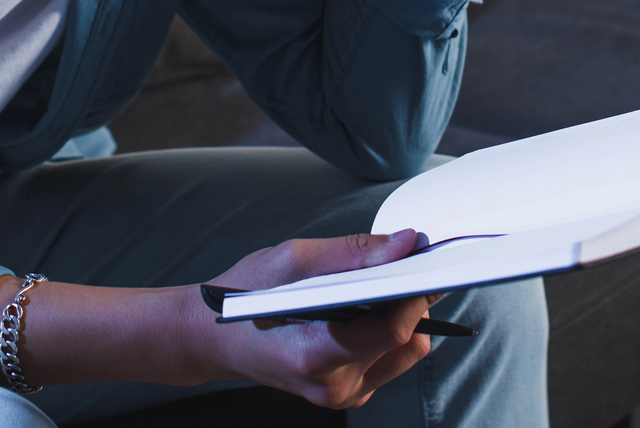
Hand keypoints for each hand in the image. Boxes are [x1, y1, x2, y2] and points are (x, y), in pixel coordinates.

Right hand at [192, 230, 436, 409]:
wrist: (213, 338)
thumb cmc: (244, 295)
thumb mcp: (291, 259)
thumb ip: (353, 253)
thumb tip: (404, 244)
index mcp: (317, 353)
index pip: (394, 329)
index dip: (417, 292)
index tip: (426, 262)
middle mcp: (334, 384)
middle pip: (406, 341)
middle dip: (410, 300)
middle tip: (396, 268)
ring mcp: (341, 395)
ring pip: (404, 353)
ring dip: (399, 318)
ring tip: (369, 292)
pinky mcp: (346, 396)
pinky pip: (388, 362)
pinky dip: (385, 334)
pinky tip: (358, 313)